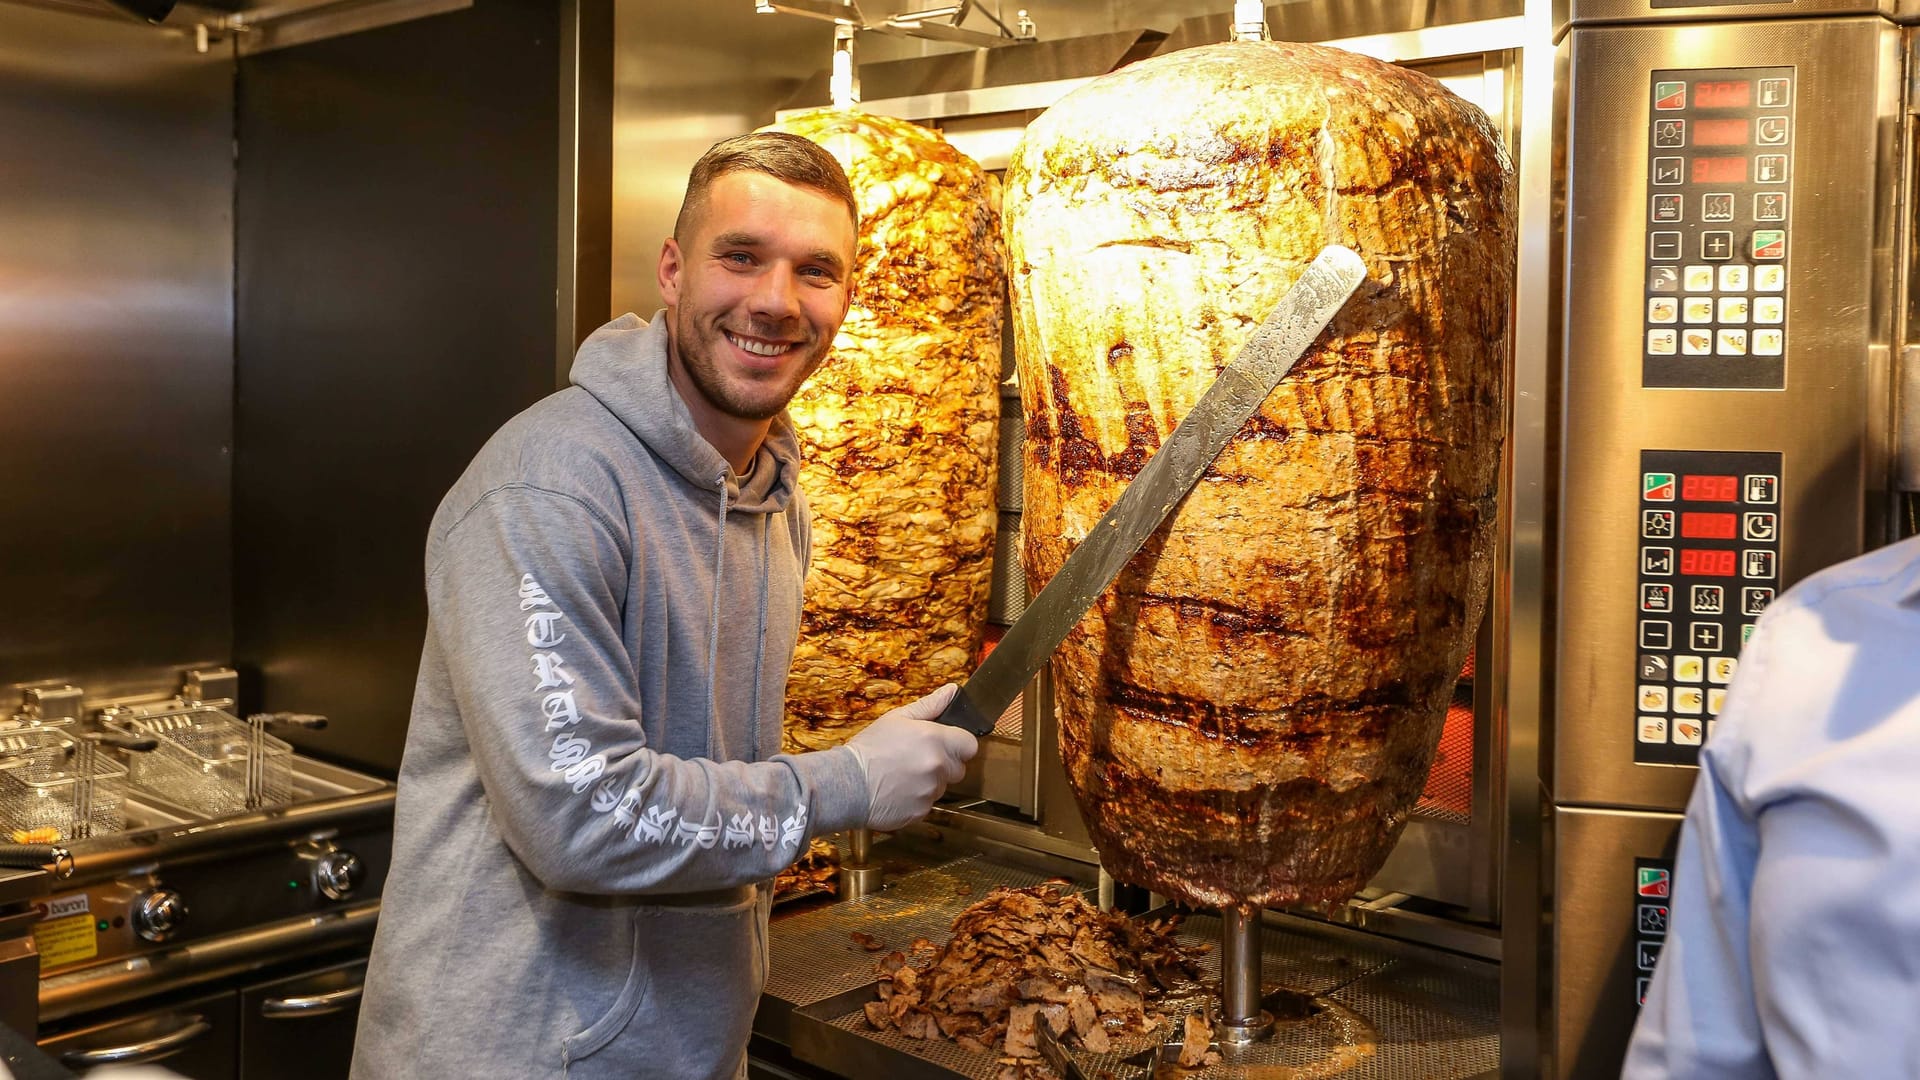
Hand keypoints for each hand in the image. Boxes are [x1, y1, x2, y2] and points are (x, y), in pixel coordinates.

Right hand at [844, 684, 978, 831]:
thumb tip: (952, 691)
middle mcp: (937, 766)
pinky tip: (898, 791)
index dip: (959, 745)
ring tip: (903, 776)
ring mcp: (930, 791)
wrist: (847, 783)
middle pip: (958, 768)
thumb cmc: (869, 748)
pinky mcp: (921, 812)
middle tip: (917, 759)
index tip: (945, 745)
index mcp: (935, 739)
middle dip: (944, 764)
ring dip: (929, 782)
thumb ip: (930, 705)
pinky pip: (928, 804)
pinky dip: (917, 800)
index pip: (970, 745)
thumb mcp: (897, 718)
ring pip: (942, 787)